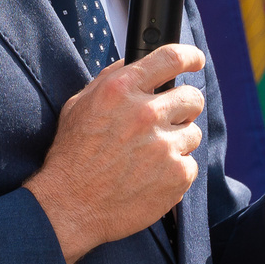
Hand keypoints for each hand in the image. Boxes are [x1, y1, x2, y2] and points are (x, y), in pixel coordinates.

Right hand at [25, 44, 206, 263]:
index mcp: (121, 90)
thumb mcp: (80, 105)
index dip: (190, 57)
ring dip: (177, 142)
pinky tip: (151, 177)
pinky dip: (175, 171)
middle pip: (192, 97)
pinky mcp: (177, 175)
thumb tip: (137, 63)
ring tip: (149, 157)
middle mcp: (146, 113)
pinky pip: (190, 164)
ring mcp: (164, 146)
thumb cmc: (71, 155)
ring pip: (193, 133)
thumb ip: (110, 80)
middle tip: (167, 121)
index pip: (171, 58)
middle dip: (183, 108)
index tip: (195, 61)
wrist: (69, 206)